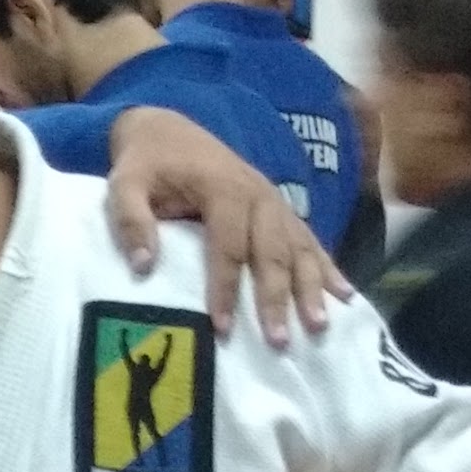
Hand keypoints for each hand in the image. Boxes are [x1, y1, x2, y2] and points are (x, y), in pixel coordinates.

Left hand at [102, 107, 341, 344]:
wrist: (170, 130)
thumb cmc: (147, 163)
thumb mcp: (125, 182)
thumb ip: (131, 220)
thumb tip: (145, 265)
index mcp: (223, 188)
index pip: (228, 245)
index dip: (227, 287)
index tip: (223, 327)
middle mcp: (259, 196)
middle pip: (272, 252)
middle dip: (276, 298)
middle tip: (280, 341)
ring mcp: (275, 203)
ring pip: (299, 249)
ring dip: (310, 289)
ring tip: (318, 326)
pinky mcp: (281, 211)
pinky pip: (310, 240)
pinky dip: (328, 268)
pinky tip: (344, 295)